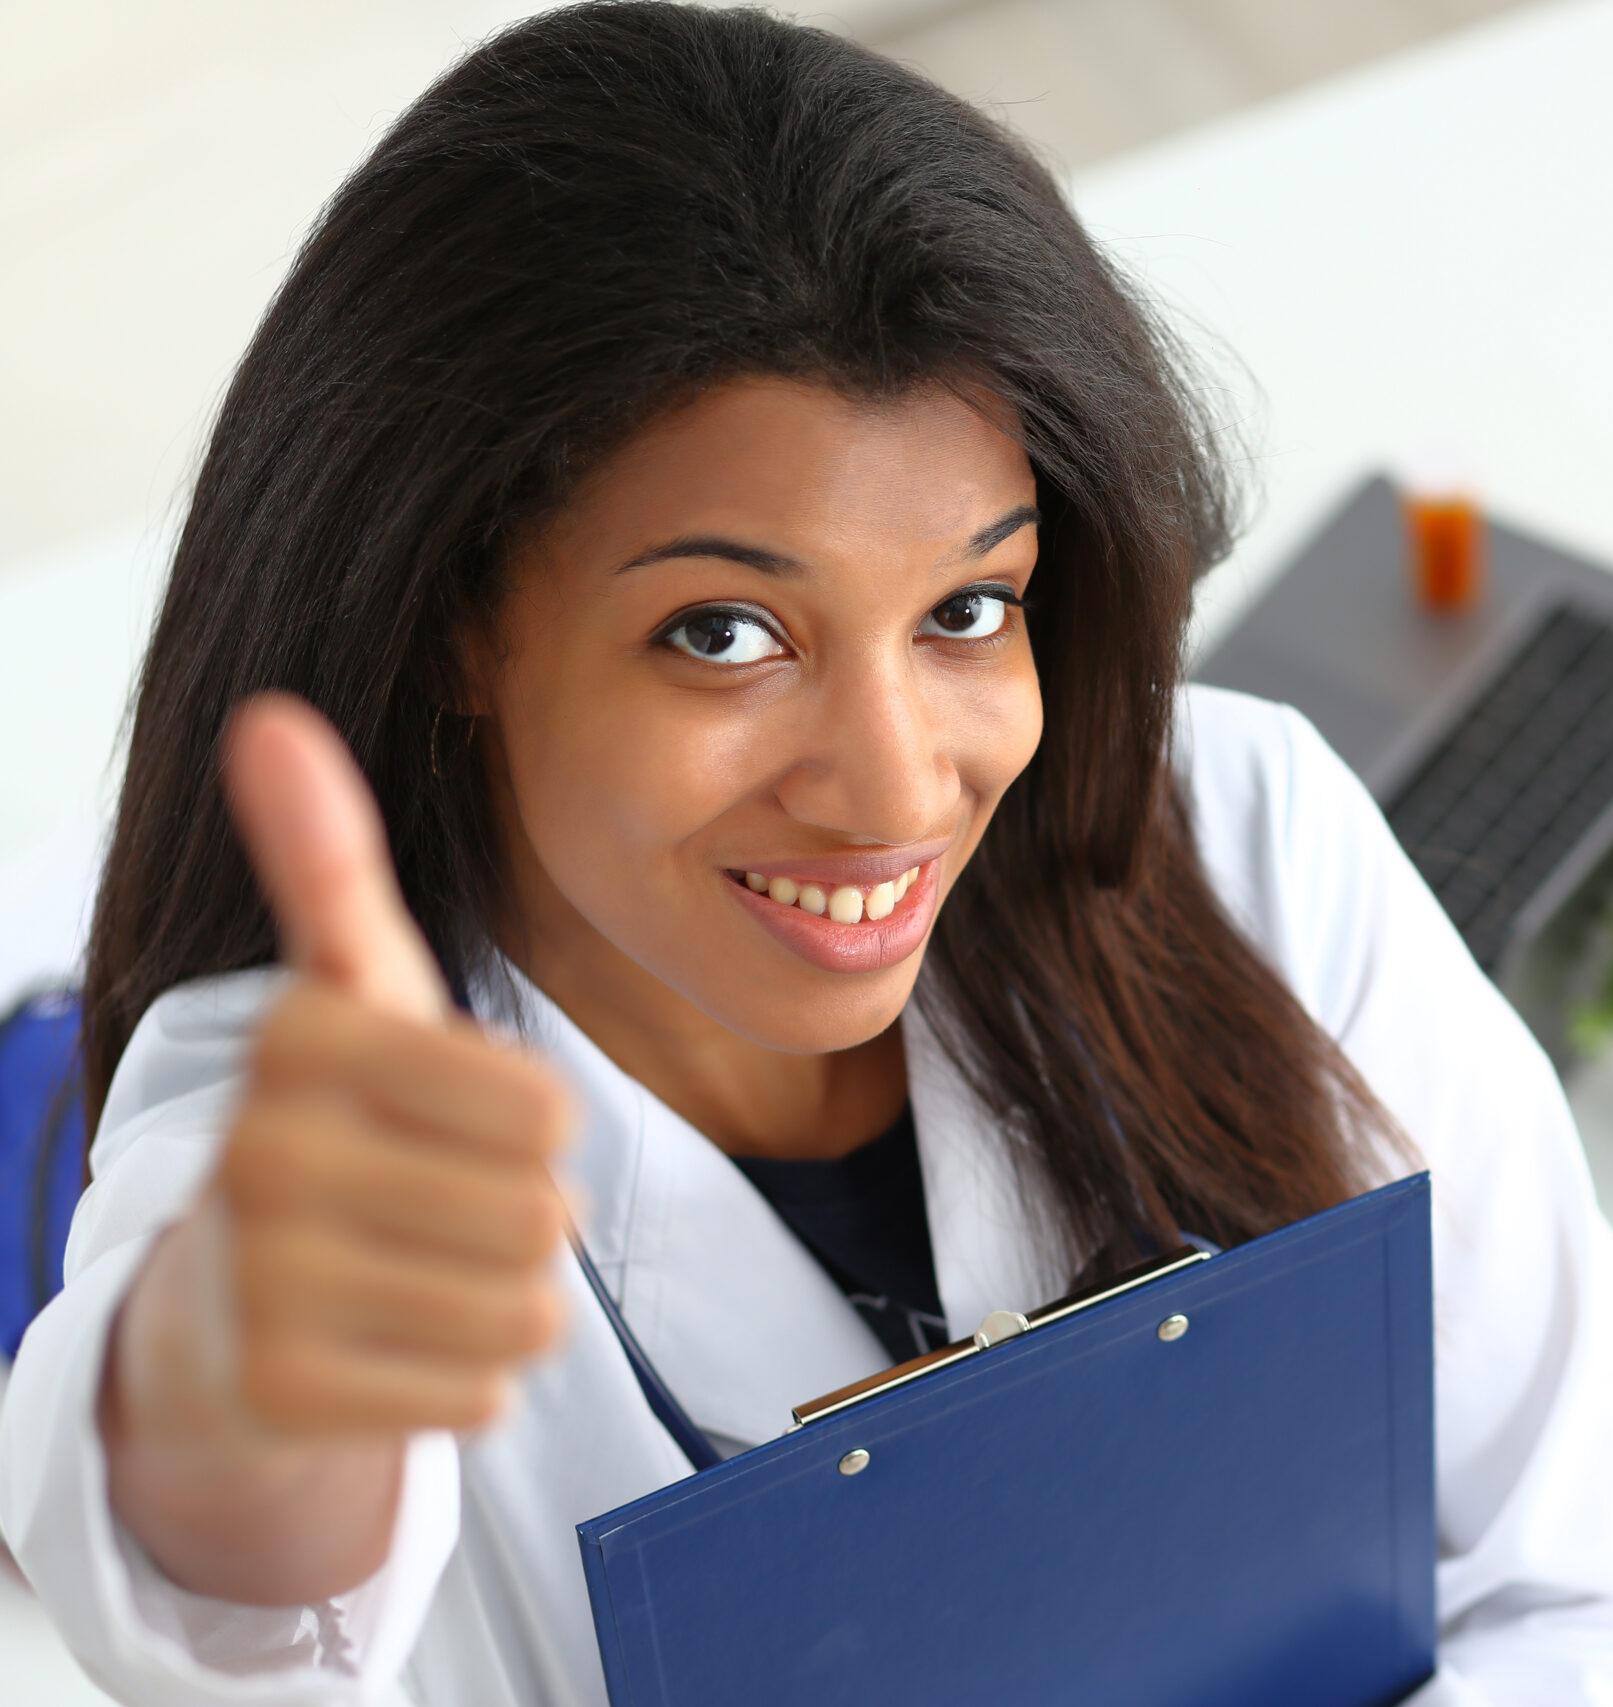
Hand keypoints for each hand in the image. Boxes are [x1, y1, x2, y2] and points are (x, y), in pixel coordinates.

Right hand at [101, 694, 574, 1600]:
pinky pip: (485, 1392)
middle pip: (543, 1212)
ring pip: (525, 1307)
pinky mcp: (280, 1400)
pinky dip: (468, 1379)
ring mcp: (260, 1286)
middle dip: (521, 1220)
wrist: (217, 1319)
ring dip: (504, 1301)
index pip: (545, 1109)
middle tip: (432, 1213)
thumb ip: (327, 861)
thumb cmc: (332, 1133)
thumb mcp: (348, 993)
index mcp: (298, 1042)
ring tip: (416, 1277)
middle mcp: (260, 1157)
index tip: (445, 1122)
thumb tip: (270, 714)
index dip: (530, 1127)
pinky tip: (393, 1348)